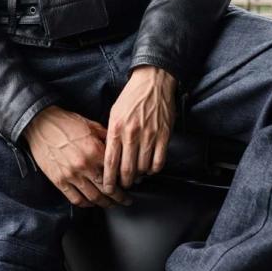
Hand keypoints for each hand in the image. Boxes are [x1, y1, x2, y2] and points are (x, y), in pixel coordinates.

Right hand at [23, 106, 132, 208]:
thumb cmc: (65, 122)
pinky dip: (86, 204)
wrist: (40, 124)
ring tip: (111, 204)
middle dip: (119, 197)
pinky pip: (76, 199)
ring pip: (93, 197)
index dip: (124, 180)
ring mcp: (71, 175)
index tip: (129, 183)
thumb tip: (119, 147)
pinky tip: (91, 203)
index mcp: (94, 150)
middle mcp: (84, 165)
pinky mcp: (59, 180)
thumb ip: (106, 137)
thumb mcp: (91, 125)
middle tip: (125, 200)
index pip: (115, 172)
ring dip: (105, 204)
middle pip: (107, 189)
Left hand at [103, 65, 176, 192]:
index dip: (108, 180)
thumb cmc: (132, 96)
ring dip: (139, 176)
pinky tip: (150, 168)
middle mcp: (131, 134)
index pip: (110, 162)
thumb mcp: (114, 113)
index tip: (108, 189)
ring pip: (143, 168)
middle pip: (126, 170)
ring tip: (137, 177)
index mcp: (116, 128)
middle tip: (124, 187)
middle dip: (124, 183)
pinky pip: (158, 162)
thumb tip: (110, 156)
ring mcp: (149, 136)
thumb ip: (111, 134)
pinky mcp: (163, 135)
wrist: (153, 81)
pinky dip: (153, 169)